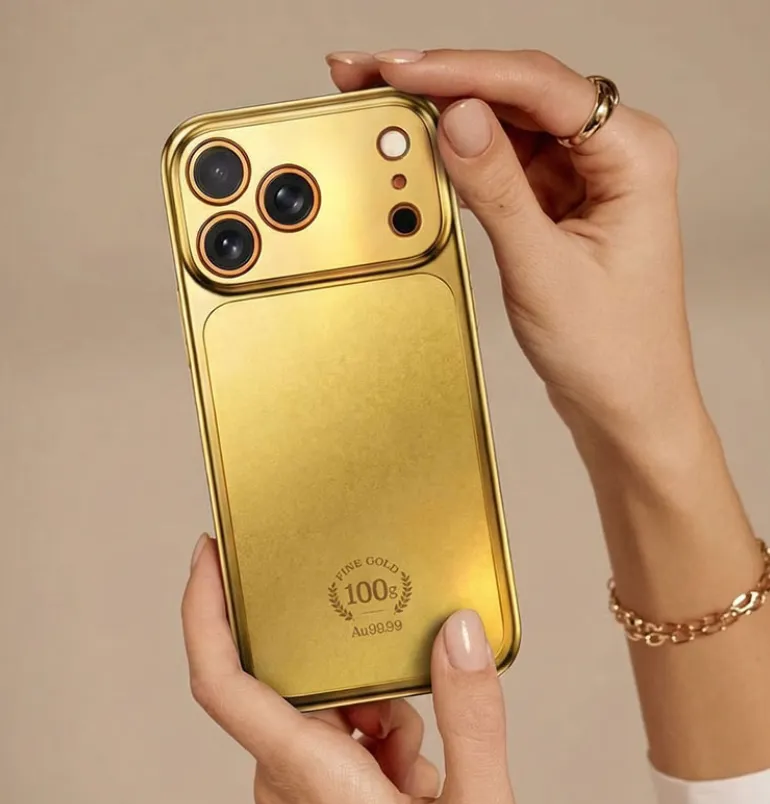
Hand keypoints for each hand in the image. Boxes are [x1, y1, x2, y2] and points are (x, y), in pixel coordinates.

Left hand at [182, 536, 522, 803]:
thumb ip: (469, 717)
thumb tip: (456, 632)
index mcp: (308, 774)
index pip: (222, 679)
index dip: (204, 609)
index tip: (211, 554)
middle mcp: (285, 782)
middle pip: (298, 685)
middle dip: (358, 677)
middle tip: (410, 696)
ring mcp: (295, 799)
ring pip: (326, 715)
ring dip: (381, 720)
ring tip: (424, 775)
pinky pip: (335, 745)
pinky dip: (379, 746)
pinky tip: (416, 786)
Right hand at [326, 49, 708, 456]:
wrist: (626, 406)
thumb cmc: (613, 350)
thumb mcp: (544, 268)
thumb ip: (498, 189)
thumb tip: (455, 119)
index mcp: (633, 155)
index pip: (540, 86)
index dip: (462, 70)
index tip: (401, 70)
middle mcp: (614, 153)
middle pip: (519, 92)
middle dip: (444, 81)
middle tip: (373, 73)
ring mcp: (584, 176)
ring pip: (506, 122)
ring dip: (447, 114)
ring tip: (387, 105)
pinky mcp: (559, 201)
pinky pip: (503, 161)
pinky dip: (461, 155)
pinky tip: (425, 148)